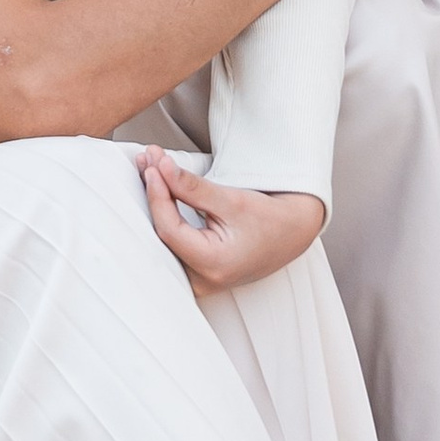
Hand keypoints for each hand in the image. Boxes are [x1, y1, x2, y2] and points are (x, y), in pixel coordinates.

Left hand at [136, 150, 326, 293]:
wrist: (292, 233)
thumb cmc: (270, 220)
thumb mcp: (232, 200)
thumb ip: (193, 187)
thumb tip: (162, 168)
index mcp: (213, 265)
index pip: (169, 229)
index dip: (157, 195)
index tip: (153, 166)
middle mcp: (201, 280)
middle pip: (162, 234)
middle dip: (153, 193)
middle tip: (147, 160)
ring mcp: (197, 279)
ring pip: (164, 237)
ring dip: (157, 200)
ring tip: (151, 167)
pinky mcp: (196, 270)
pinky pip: (172, 240)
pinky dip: (165, 212)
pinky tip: (160, 188)